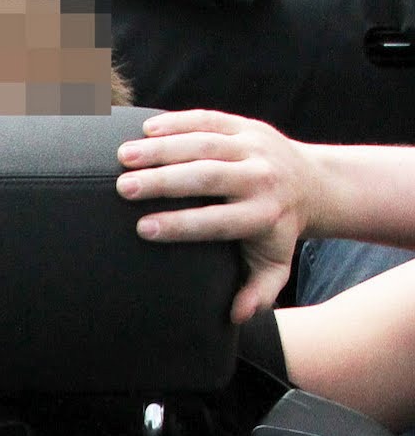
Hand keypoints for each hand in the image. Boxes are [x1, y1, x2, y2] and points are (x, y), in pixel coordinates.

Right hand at [116, 110, 320, 322]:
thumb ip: (257, 292)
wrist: (312, 183)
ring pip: (204, 143)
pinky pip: (210, 119)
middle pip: (208, 176)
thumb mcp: (274, 265)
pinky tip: (146, 129)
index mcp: (263, 214)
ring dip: (161, 148)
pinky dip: (178, 121)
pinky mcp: (246, 125)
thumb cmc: (278, 230)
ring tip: (123, 155)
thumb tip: (235, 316)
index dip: (181, 225)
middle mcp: (260, 178)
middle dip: (163, 181)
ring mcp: (254, 147)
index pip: (218, 220)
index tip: (144, 228)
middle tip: (123, 188)